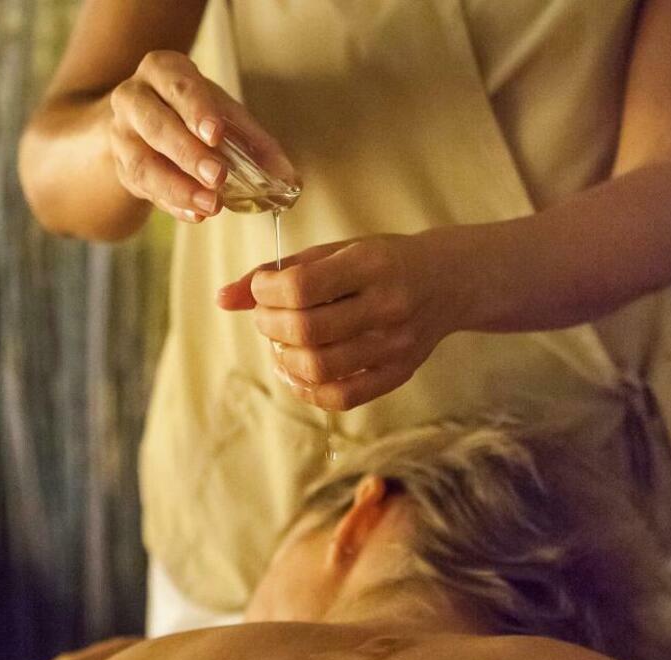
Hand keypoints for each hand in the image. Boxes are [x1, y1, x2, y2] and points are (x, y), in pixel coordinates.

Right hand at [107, 50, 294, 222]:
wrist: (143, 122)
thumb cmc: (191, 111)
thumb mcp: (222, 113)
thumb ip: (255, 142)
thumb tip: (289, 178)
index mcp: (162, 71)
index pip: (178, 86)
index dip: (197, 110)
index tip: (216, 134)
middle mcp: (134, 99)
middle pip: (155, 125)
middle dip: (188, 153)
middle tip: (217, 176)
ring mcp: (122, 135)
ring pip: (143, 164)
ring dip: (178, 187)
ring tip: (210, 205)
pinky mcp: (121, 168)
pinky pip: (144, 189)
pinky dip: (173, 204)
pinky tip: (195, 213)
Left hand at [217, 234, 465, 410]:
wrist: (448, 281)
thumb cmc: (383, 261)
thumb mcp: (336, 251)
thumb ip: (280, 271)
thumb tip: (223, 298)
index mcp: (371, 264)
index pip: (302, 286)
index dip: (266, 291)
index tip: (261, 289)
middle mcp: (387, 305)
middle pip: (307, 330)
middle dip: (270, 325)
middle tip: (266, 317)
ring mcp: (396, 345)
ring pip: (321, 368)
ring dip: (284, 358)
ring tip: (281, 342)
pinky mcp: (399, 373)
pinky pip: (342, 397)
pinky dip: (307, 389)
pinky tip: (297, 371)